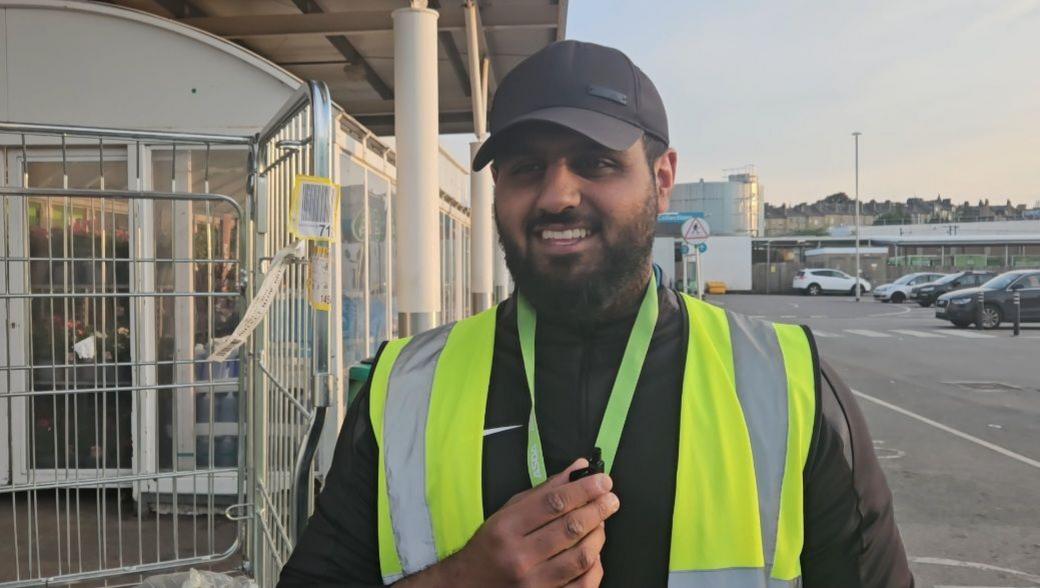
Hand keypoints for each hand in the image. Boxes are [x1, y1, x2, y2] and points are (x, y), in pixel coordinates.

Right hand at [400, 459, 617, 587]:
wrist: (467, 587)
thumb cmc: (491, 546)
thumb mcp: (508, 512)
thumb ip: (544, 491)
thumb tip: (579, 469)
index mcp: (507, 528)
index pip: (554, 503)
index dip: (584, 489)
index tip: (603, 481)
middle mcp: (519, 556)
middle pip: (570, 528)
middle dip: (597, 510)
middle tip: (611, 499)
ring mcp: (533, 584)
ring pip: (581, 557)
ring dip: (598, 536)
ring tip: (601, 523)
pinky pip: (582, 585)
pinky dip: (595, 567)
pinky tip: (595, 553)